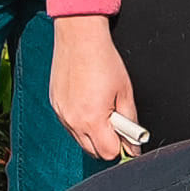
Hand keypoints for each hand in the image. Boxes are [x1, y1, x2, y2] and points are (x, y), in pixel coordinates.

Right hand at [50, 16, 142, 162]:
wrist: (79, 37)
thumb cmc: (104, 60)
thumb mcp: (125, 92)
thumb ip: (130, 122)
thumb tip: (134, 145)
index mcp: (93, 119)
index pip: (109, 153)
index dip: (121, 147)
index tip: (127, 138)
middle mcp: (73, 120)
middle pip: (93, 152)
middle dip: (107, 143)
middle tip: (116, 123)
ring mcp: (62, 114)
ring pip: (80, 140)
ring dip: (93, 134)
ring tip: (102, 109)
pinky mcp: (55, 106)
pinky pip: (69, 126)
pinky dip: (80, 123)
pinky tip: (88, 103)